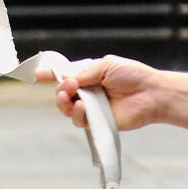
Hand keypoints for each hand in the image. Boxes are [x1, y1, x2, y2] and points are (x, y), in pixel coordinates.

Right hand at [35, 54, 158, 131]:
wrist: (151, 94)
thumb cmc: (132, 75)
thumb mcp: (105, 65)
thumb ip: (83, 73)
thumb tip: (66, 79)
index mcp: (89, 75)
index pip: (65, 74)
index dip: (50, 74)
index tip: (36, 73)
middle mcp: (88, 92)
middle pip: (62, 94)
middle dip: (60, 90)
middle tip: (68, 86)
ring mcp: (92, 108)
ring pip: (67, 109)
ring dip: (64, 102)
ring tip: (72, 96)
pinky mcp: (97, 123)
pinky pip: (79, 121)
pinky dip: (77, 114)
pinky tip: (83, 108)